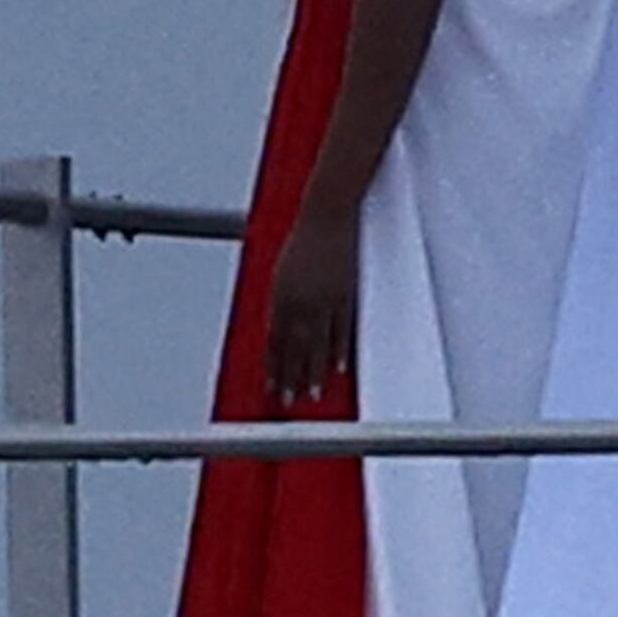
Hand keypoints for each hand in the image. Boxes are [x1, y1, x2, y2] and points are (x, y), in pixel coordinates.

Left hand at [265, 204, 357, 407]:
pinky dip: (339, 351)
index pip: (275, 340)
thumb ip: (282, 303)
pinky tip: (337, 370)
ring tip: (311, 395)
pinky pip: (342, 330)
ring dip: (313, 372)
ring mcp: (324, 299)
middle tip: (288, 401)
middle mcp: (299, 300)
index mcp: (280, 295)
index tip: (272, 387)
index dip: (273, 366)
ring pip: (317, 345)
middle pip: (294, 348)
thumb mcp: (283, 272)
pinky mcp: (345, 294)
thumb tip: (280, 332)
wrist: (326, 215)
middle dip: (290, 377)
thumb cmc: (304, 241)